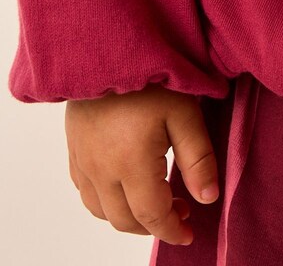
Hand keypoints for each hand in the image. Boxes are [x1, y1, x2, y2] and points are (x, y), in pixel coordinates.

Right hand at [65, 82, 219, 246]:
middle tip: (180, 212)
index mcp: (130, 165)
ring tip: (155, 202)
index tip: (190, 233)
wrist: (104, 49)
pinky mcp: (74, 149)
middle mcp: (101, 171)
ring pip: (101, 211)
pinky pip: (85, 191)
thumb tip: (208, 197)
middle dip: (153, 225)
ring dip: (128, 216)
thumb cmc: (148, 77)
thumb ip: (197, 158)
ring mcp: (83, 162)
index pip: (152, 216)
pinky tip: (124, 185)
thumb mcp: (184, 112)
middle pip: (125, 219)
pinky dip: (106, 201)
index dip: (172, 230)